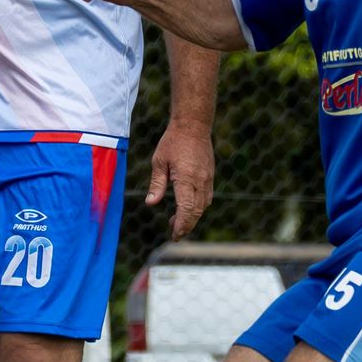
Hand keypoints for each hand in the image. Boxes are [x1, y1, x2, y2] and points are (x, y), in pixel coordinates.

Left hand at [147, 123, 213, 239]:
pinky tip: (186, 209)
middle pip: (196, 211)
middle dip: (186, 226)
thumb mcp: (159, 162)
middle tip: (175, 235)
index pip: (186, 208)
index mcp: (186, 178)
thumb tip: (151, 203)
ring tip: (176, 222)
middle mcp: (200, 181)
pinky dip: (197, 208)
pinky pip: (206, 198)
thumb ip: (157, 184)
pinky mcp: (210, 177)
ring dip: (192, 218)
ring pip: (203, 206)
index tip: (175, 235)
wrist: (193, 126)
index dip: (181, 224)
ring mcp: (208, 179)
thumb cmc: (173, 142)